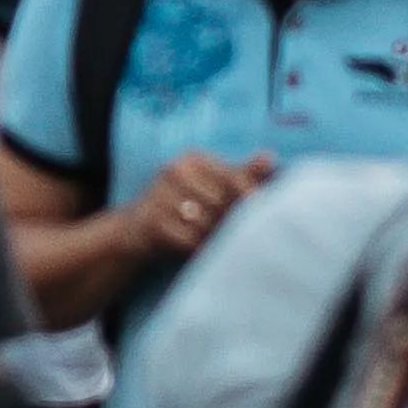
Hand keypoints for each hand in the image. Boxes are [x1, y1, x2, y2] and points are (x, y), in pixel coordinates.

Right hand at [132, 150, 272, 266]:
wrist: (136, 228)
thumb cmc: (185, 205)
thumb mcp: (212, 185)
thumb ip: (242, 174)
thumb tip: (271, 157)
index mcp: (192, 159)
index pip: (232, 178)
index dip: (250, 198)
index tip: (265, 216)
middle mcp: (174, 171)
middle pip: (221, 202)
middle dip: (233, 222)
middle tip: (242, 235)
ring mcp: (160, 195)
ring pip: (206, 223)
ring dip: (216, 237)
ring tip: (219, 242)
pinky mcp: (152, 220)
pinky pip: (189, 239)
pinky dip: (199, 248)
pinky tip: (201, 249)